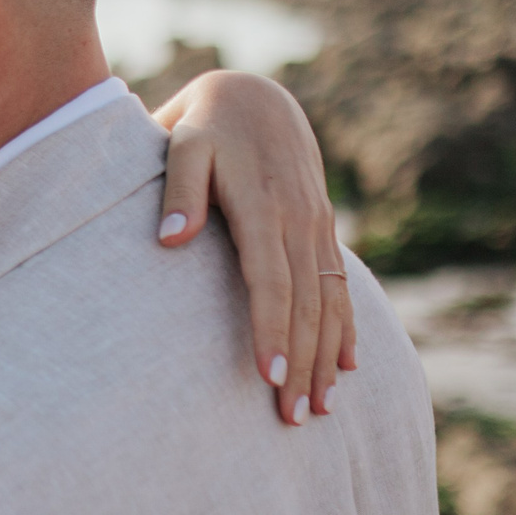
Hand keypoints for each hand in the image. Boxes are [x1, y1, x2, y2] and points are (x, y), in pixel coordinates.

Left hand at [153, 69, 355, 425]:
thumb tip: (169, 240)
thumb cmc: (203, 126)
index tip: (268, 377)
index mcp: (264, 206)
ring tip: (320, 409)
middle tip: (293, 418)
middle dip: (302, 364)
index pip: (270, 281)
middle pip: (305, 305)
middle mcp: (299, 221)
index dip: (271, 330)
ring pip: (328, 302)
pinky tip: (347, 367)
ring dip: (325, 357)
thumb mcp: (182, 145)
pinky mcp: (321, 229)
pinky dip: (345, 328)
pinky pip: (339, 286)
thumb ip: (177, 190)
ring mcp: (316, 226)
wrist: (253, 96)